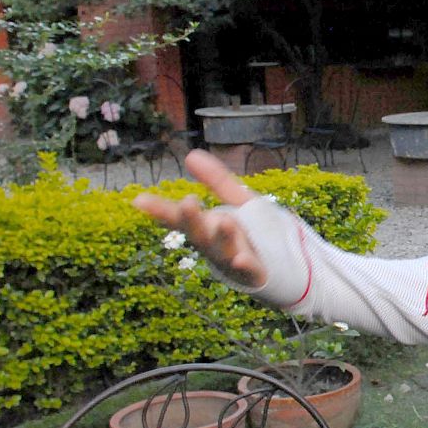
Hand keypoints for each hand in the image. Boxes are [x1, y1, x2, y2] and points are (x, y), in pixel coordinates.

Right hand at [132, 149, 267, 287]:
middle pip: (199, 234)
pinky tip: (241, 259)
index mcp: (208, 227)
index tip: (139, 200)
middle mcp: (216, 246)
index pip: (181, 218)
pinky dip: (244, 265)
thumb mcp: (238, 203)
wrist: (288, 269)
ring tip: (223, 221)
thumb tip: (190, 154)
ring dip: (222, 237)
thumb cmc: (255, 235)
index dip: (161, 210)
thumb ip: (217, 181)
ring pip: (223, 251)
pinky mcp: (255, 274)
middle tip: (187, 202)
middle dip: (192, 220)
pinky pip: (248, 271)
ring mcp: (234, 261)